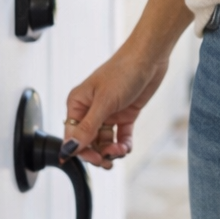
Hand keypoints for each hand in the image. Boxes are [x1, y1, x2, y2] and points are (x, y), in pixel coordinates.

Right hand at [62, 45, 169, 168]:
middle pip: (88, 141)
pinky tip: (126, 147)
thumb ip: (88, 127)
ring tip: (120, 151)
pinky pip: (120, 136)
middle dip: (97, 153)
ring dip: (111, 150)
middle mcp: (91, 110)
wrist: (149, 57)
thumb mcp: (104, 102)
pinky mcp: (125, 114)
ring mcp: (108, 113)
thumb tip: (69, 148)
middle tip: (108, 161)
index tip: (94, 160)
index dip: (80, 150)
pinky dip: (123, 144)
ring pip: (104, 141)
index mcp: (78, 104)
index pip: (72, 135)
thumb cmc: (123, 71)